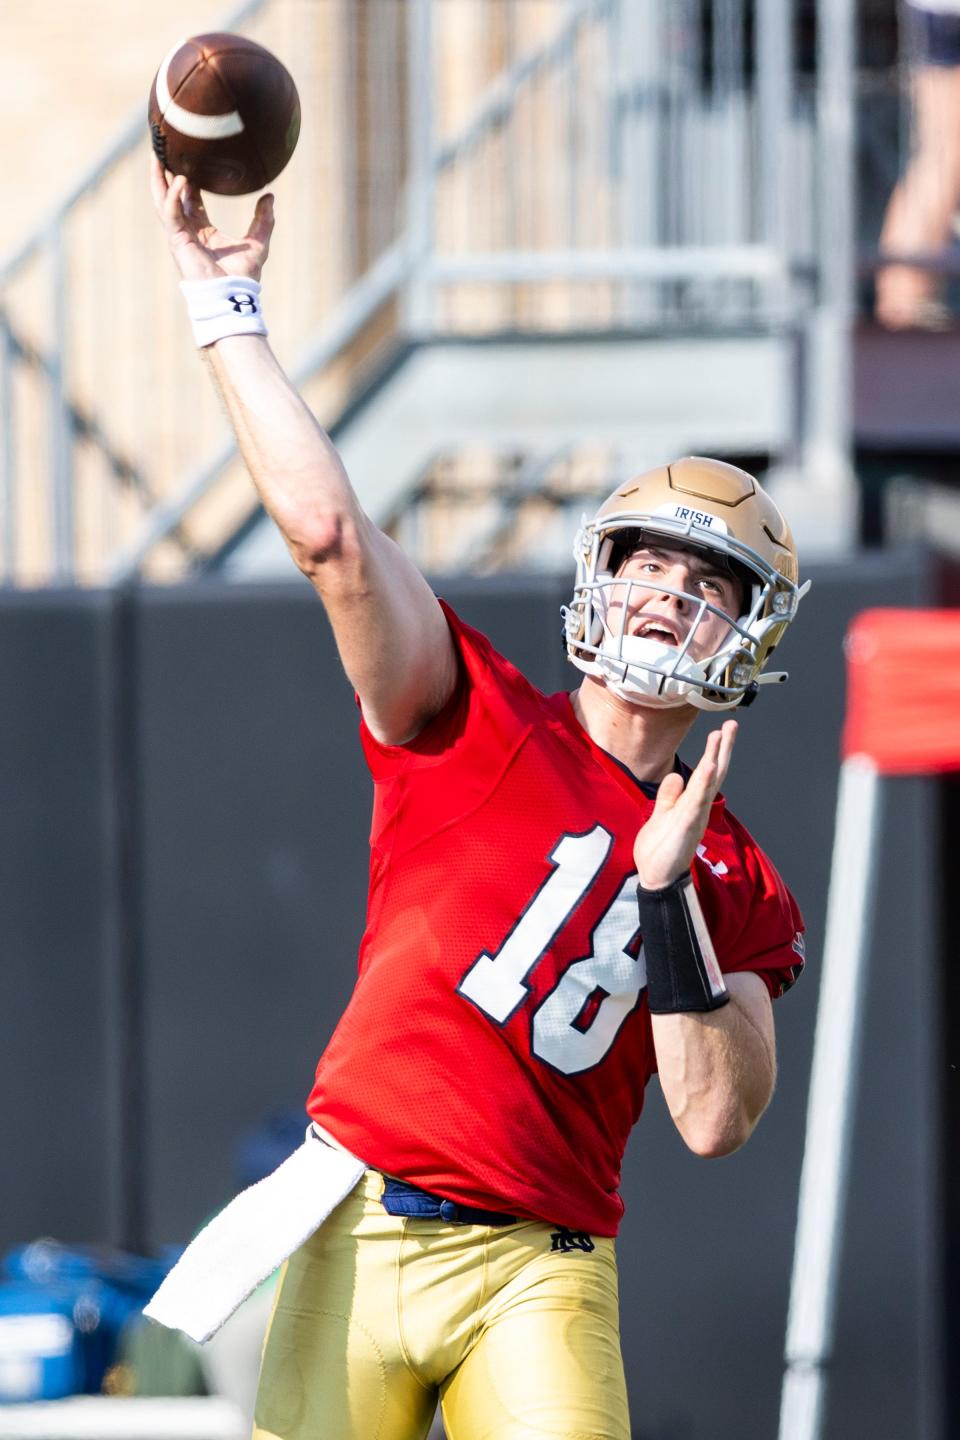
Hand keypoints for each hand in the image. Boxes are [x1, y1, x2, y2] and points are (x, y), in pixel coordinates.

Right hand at [150, 154, 274, 282]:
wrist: (235, 297)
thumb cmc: (244, 277)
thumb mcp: (258, 241)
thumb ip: (263, 219)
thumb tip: (270, 195)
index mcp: (203, 230)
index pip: (190, 199)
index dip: (186, 178)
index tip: (186, 156)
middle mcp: (188, 231)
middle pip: (170, 195)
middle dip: (164, 172)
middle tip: (162, 147)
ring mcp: (180, 236)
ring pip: (163, 201)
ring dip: (158, 178)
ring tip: (156, 154)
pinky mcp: (178, 241)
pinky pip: (171, 213)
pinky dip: (174, 196)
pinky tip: (180, 179)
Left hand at [633, 721, 737, 889]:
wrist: (657, 876)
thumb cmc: (661, 849)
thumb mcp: (662, 814)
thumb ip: (670, 796)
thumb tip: (676, 774)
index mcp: (692, 803)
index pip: (707, 773)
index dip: (714, 752)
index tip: (720, 731)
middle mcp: (698, 807)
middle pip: (714, 772)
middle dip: (723, 748)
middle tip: (732, 724)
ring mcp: (695, 815)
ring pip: (708, 782)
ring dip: (715, 757)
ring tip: (722, 734)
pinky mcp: (687, 825)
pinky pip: (697, 800)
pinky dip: (703, 783)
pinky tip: (708, 766)